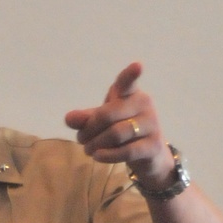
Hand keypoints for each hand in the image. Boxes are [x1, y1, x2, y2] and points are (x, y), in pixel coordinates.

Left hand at [65, 61, 175, 191]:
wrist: (148, 154)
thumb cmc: (122, 130)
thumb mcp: (101, 122)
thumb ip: (85, 119)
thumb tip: (68, 119)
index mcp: (131, 93)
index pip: (128, 83)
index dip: (131, 75)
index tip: (137, 65)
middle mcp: (144, 104)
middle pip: (108, 114)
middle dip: (89, 129)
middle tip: (81, 139)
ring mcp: (152, 124)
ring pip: (116, 133)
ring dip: (96, 143)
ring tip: (87, 150)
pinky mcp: (154, 145)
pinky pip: (127, 151)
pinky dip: (108, 155)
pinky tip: (97, 157)